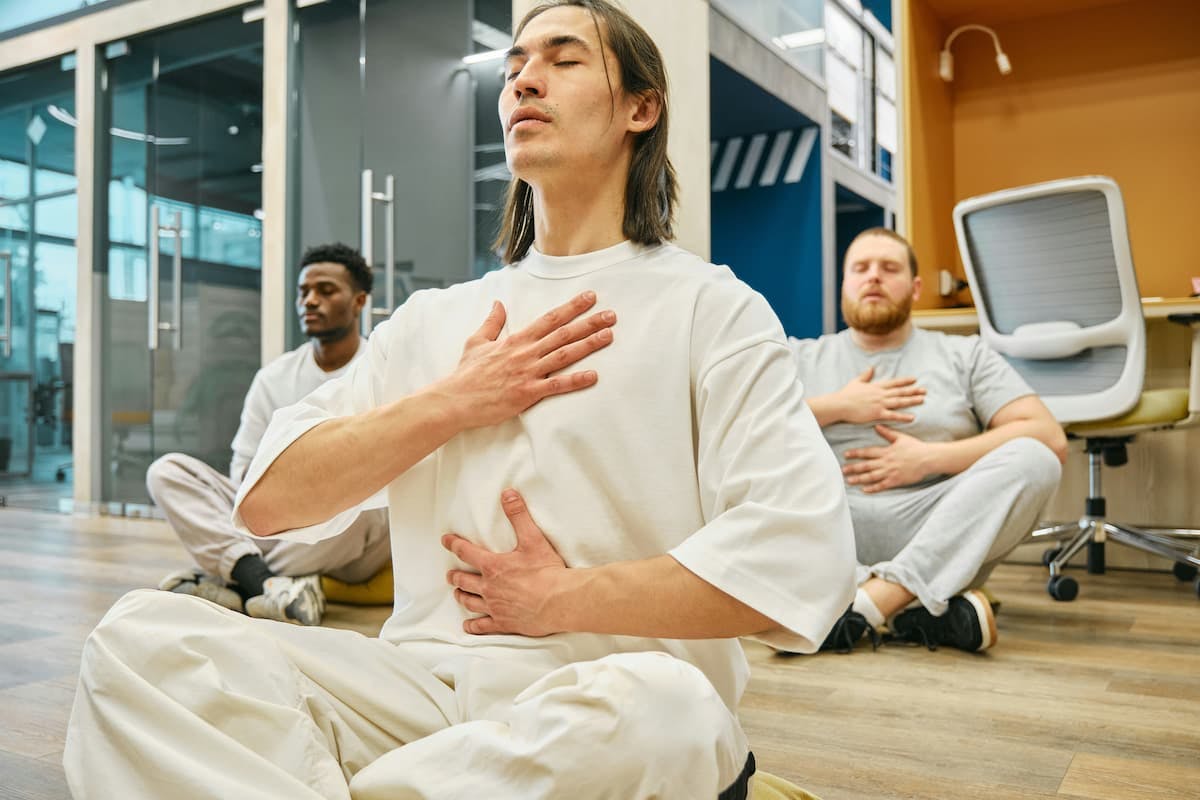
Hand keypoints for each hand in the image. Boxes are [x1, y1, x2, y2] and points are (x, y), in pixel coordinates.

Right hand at [435, 292, 615, 430]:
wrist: (455, 399)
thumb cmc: (466, 373)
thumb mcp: (477, 341)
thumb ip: (492, 322)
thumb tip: (498, 303)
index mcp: (516, 340)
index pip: (549, 319)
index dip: (571, 307)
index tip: (590, 297)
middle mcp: (526, 353)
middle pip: (563, 333)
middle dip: (589, 322)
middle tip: (611, 314)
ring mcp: (528, 372)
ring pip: (564, 355)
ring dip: (588, 344)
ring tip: (608, 336)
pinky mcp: (527, 393)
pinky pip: (556, 386)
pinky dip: (575, 381)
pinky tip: (593, 376)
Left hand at [443, 489, 568, 635]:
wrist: (559, 601)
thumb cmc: (547, 571)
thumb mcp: (533, 539)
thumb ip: (519, 515)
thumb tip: (508, 494)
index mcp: (493, 566)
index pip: (466, 552)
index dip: (454, 545)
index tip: (445, 540)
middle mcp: (489, 588)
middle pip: (464, 580)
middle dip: (455, 576)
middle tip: (450, 575)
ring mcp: (495, 607)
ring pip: (470, 602)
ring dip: (461, 596)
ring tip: (457, 594)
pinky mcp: (504, 623)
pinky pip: (483, 626)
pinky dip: (473, 626)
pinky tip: (467, 626)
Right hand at [834, 366, 924, 423]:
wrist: (840, 404)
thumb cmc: (846, 394)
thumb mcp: (856, 382)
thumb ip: (865, 375)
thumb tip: (871, 367)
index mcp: (876, 386)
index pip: (894, 382)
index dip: (905, 381)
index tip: (915, 379)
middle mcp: (881, 394)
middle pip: (900, 391)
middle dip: (913, 390)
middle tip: (925, 390)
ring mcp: (880, 403)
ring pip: (899, 401)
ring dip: (911, 401)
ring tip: (922, 400)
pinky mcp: (877, 413)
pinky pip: (893, 415)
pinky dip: (903, 416)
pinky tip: (912, 417)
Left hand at [842, 425, 936, 492]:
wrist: (928, 458)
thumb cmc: (915, 447)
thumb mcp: (900, 437)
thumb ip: (887, 433)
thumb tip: (877, 426)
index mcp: (886, 451)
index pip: (867, 452)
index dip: (856, 453)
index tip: (845, 455)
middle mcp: (886, 462)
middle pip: (866, 465)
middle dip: (853, 468)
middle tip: (842, 470)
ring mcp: (890, 472)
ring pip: (871, 476)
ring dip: (859, 479)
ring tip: (849, 480)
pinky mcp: (896, 481)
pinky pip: (882, 485)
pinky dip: (872, 488)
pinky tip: (864, 490)